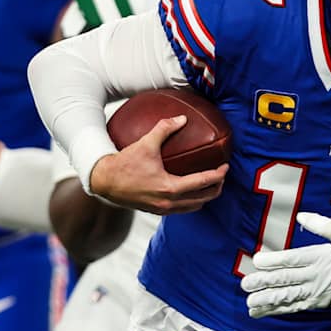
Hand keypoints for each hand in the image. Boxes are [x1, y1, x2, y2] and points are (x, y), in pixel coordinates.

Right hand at [89, 114, 227, 214]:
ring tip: (210, 184)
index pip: (203, 182)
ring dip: (205, 197)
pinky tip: (191, 191)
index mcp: (170, 188)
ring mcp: (162, 210)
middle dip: (216, 188)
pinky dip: (191, 202)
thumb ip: (165, 129)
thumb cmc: (124, 163)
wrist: (104, 182)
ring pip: (193, 207)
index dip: (218, 174)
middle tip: (221, 176)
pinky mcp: (156, 211)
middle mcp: (168, 203)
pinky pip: (181, 209)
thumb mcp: (146, 143)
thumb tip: (182, 118)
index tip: (226, 166)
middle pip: (203, 199)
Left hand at [242, 213, 330, 316]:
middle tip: (245, 285)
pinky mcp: (319, 303)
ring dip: (267, 301)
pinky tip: (264, 312)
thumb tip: (300, 217)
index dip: (273, 261)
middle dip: (263, 283)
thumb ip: (320, 225)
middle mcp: (315, 276)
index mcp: (320, 256)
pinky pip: (295, 308)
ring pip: (287, 298)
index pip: (291, 259)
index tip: (257, 261)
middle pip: (285, 280)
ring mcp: (317, 292)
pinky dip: (278, 310)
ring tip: (249, 304)